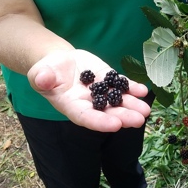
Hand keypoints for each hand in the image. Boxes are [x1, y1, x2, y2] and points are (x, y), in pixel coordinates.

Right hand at [27, 49, 150, 131]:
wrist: (59, 62)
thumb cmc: (46, 71)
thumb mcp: (40, 73)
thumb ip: (41, 78)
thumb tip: (42, 79)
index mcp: (72, 106)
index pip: (86, 117)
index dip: (101, 122)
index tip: (115, 125)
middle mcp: (89, 103)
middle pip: (108, 112)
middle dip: (124, 117)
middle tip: (139, 120)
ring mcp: (101, 92)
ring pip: (119, 100)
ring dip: (133, 105)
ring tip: (147, 110)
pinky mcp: (108, 79)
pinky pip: (122, 85)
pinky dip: (133, 88)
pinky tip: (144, 90)